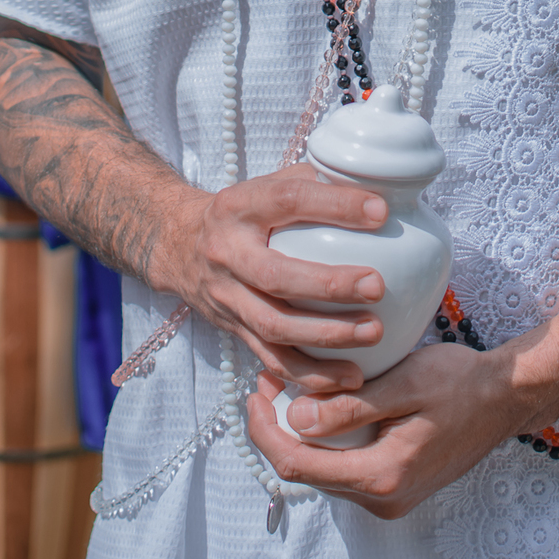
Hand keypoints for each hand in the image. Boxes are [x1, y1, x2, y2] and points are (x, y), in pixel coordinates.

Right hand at [166, 165, 387, 392]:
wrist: (178, 245)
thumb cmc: (242, 211)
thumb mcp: (266, 184)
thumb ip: (314, 183)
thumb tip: (376, 187)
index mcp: (240, 207)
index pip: (288, 200)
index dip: (334, 206)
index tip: (380, 213)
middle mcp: (228, 253)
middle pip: (276, 275)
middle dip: (329, 285)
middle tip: (377, 286)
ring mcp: (228, 297)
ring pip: (274, 325)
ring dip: (326, 335)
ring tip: (373, 333)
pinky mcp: (233, 331)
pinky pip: (272, 360)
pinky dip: (312, 374)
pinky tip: (351, 376)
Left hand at [246, 342, 532, 518]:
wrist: (506, 399)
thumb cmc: (461, 382)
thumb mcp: (406, 384)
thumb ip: (351, 408)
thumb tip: (295, 422)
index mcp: (382, 476)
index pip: (297, 466)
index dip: (263, 431)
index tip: (255, 390)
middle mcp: (383, 499)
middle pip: (306, 473)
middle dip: (277, 429)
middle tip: (268, 381)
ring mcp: (390, 497)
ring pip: (323, 472)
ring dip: (300, 435)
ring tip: (289, 388)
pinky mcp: (396, 487)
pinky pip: (345, 469)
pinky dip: (326, 441)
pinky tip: (323, 407)